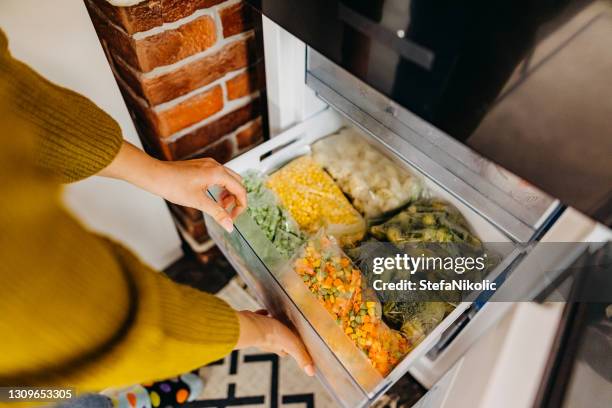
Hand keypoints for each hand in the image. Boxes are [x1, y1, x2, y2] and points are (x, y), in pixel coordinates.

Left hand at [99, 142, 245, 232]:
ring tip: (218, 206)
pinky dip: (220, 187)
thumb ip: (217, 213)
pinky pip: (219, 176)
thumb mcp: (198, 202)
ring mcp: (209, 164)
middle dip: (236, 199)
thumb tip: (229, 226)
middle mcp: (215, 166)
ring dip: (228, 193)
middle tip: (227, 212)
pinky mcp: (202, 166)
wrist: (156, 175)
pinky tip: (211, 196)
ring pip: (228, 179)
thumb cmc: (173, 185)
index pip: (240, 189)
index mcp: (218, 173)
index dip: (240, 206)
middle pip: (237, 182)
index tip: (233, 218)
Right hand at [235, 310, 314, 376]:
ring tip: (278, 318)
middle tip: (288, 327)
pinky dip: (263, 316)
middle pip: (276, 340)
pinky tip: (266, 311)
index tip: (296, 344)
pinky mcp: (253, 322)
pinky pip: (259, 318)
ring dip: (272, 325)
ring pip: (267, 329)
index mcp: (278, 348)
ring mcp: (259, 331)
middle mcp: (268, 342)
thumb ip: (302, 358)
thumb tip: (311, 373)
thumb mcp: (293, 346)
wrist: (252, 325)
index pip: (286, 351)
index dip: (291, 348)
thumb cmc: (272, 335)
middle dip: (281, 335)